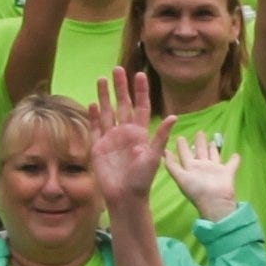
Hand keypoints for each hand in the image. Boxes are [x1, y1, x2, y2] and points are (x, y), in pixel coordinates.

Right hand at [91, 69, 163, 209]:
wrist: (125, 196)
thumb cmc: (142, 179)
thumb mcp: (154, 157)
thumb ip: (161, 136)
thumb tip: (173, 117)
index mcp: (140, 133)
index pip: (141, 107)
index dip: (140, 91)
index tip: (140, 74)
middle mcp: (125, 132)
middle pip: (123, 104)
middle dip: (120, 87)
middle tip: (117, 68)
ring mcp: (111, 139)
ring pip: (107, 112)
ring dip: (104, 96)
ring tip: (101, 79)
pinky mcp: (98, 147)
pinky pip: (95, 127)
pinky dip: (93, 116)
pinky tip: (92, 103)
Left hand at [164, 130, 240, 221]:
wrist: (214, 202)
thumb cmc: (197, 190)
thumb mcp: (180, 178)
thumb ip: (172, 165)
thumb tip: (164, 151)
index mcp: (191, 167)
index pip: (185, 154)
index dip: (182, 146)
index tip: (180, 137)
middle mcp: (202, 167)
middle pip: (200, 152)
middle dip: (199, 142)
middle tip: (199, 132)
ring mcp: (215, 169)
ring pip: (214, 155)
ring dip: (213, 148)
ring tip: (212, 141)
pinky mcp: (227, 172)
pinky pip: (232, 164)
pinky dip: (235, 159)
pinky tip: (236, 155)